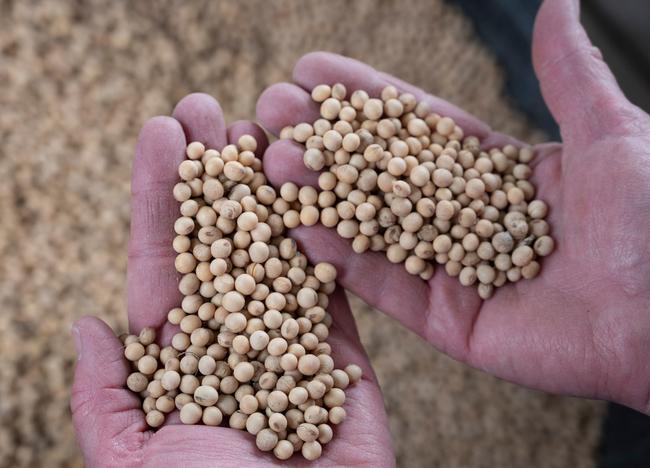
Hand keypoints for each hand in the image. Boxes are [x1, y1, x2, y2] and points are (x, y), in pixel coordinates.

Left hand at [70, 96, 394, 465]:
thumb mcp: (130, 464)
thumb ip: (106, 400)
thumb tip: (89, 323)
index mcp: (180, 363)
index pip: (166, 266)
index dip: (164, 200)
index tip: (162, 135)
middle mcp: (235, 345)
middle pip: (222, 245)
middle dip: (214, 177)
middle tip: (209, 107)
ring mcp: (293, 347)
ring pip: (280, 255)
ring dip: (269, 192)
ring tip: (260, 125)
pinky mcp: (347, 361)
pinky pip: (336, 293)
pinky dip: (325, 241)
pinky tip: (311, 186)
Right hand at [255, 0, 649, 433]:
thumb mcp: (609, 129)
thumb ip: (567, 71)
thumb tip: (558, 0)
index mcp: (494, 174)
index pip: (415, 129)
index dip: (364, 100)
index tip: (311, 71)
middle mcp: (463, 220)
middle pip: (380, 176)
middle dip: (324, 144)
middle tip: (271, 113)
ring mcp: (451, 271)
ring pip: (371, 228)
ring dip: (317, 196)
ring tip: (267, 162)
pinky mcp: (447, 321)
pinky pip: (386, 287)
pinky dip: (342, 259)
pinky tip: (298, 226)